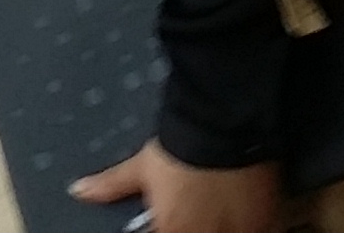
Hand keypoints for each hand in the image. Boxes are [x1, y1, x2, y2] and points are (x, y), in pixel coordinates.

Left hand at [72, 142, 279, 232]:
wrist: (225, 121)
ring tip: (216, 216)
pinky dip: (247, 228)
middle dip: (194, 228)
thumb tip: (77, 190)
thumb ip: (111, 186)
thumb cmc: (180, 147)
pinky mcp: (266, 222)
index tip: (168, 224)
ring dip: (220, 228)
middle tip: (195, 215)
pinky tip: (240, 221)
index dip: (166, 230)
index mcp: (172, 232)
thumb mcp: (142, 167)